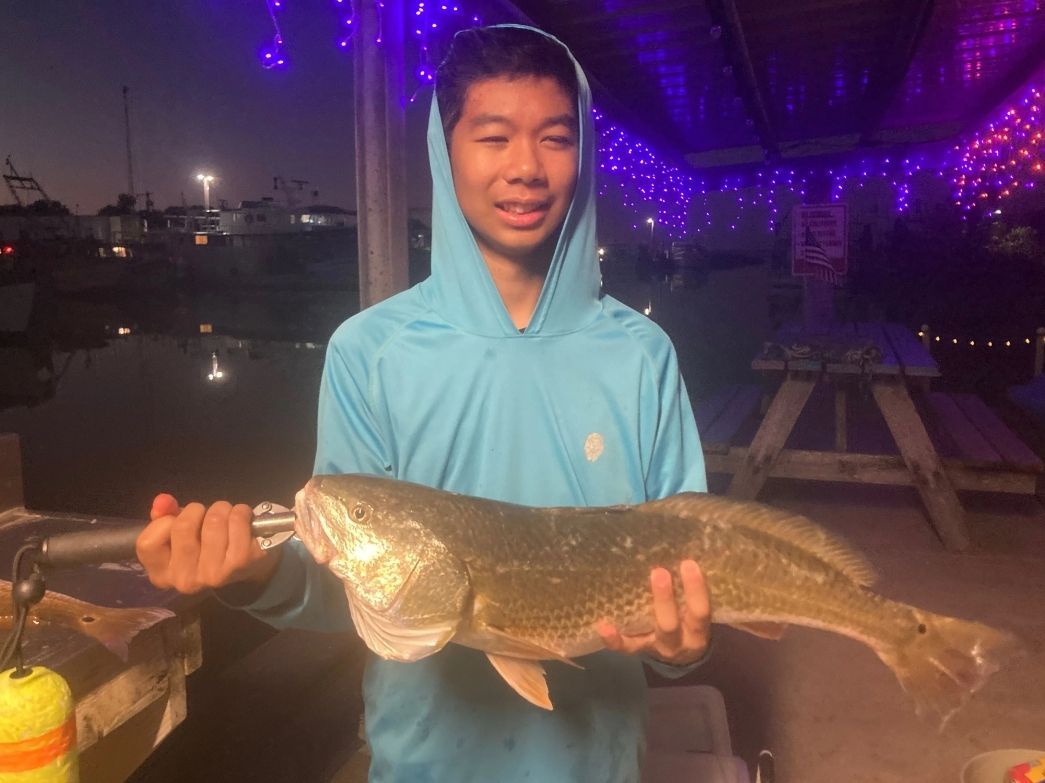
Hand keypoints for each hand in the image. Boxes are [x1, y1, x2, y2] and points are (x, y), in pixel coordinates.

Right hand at [136, 494, 281, 593]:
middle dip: (197, 510)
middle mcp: (184, 581)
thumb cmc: (205, 545)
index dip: (165, 522)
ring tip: (226, 517)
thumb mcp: (178, 531)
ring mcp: (213, 574)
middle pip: (182, 526)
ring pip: (212, 521)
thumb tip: (163, 501)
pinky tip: (242, 520)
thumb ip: (163, 514)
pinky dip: (240, 512)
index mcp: (162, 575)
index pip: (148, 542)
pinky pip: (236, 520)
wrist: (246, 564)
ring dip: (221, 509)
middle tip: (206, 516)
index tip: (179, 523)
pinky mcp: (241, 563)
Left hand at [598, 560, 710, 665]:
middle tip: (659, 571)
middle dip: (664, 599)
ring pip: (646, 634)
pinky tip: (602, 625)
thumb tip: (688, 550)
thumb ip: (695, 591)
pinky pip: (625, 647)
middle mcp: (678, 642)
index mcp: (697, 630)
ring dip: (633, 614)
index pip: (700, 611)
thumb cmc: (691, 621)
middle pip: (670, 624)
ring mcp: (655, 647)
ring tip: (624, 590)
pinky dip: (613, 638)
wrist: (684, 657)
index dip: (696, 590)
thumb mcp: (699, 612)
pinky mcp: (638, 649)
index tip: (689, 563)